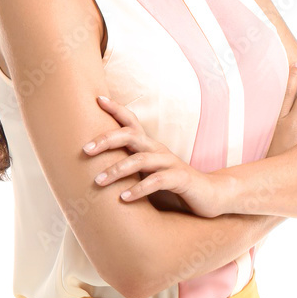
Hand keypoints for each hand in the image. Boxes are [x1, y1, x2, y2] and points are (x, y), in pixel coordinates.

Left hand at [82, 95, 223, 217]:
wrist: (211, 195)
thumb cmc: (172, 186)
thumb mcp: (147, 174)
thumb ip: (128, 169)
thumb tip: (92, 171)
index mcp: (149, 146)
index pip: (131, 122)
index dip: (115, 109)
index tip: (97, 99)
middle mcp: (158, 149)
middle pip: (130, 135)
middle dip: (106, 140)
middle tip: (85, 150)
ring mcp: (170, 163)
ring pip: (141, 159)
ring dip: (117, 170)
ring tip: (98, 182)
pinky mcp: (181, 179)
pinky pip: (158, 181)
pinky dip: (139, 189)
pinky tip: (124, 198)